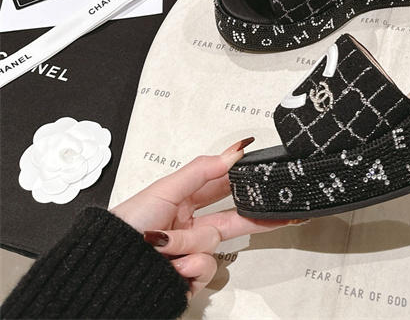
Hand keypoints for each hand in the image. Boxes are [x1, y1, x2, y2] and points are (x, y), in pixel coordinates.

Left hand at [111, 139, 299, 298]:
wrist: (106, 271)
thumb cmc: (126, 227)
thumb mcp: (165, 189)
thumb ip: (202, 170)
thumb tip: (233, 152)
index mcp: (182, 201)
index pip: (221, 187)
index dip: (242, 182)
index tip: (265, 174)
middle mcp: (189, 227)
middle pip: (231, 219)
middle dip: (252, 216)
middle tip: (280, 212)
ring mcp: (190, 254)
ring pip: (212, 245)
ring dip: (190, 244)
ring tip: (167, 245)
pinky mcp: (189, 280)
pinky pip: (205, 269)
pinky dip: (190, 267)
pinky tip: (173, 266)